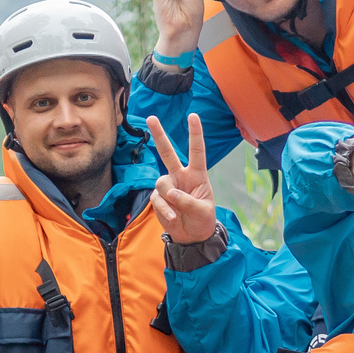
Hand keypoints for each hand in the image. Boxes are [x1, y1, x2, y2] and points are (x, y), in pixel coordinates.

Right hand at [147, 115, 217, 245]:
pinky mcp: (158, 198)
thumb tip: (170, 193)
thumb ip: (188, 201)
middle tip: (151, 117)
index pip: (196, 151)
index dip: (195, 133)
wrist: (192, 236)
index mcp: (197, 175)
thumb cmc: (202, 219)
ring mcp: (168, 186)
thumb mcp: (202, 211)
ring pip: (161, 183)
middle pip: (168, 153)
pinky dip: (165, 210)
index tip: (193, 116)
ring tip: (177, 213)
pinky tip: (173, 217)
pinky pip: (157, 200)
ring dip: (169, 199)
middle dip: (159, 135)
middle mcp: (180, 176)